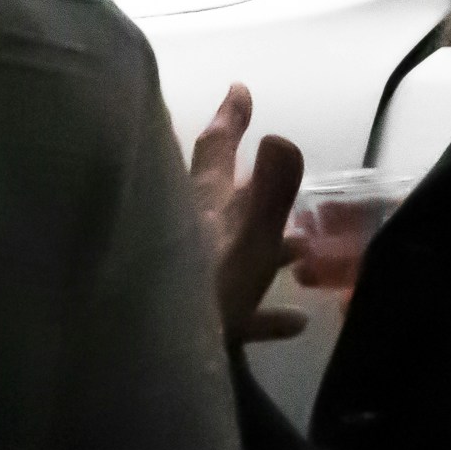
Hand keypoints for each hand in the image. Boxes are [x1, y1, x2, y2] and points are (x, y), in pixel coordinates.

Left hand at [191, 84, 308, 345]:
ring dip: (267, 247)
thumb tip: (282, 136)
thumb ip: (272, 191)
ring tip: (304, 250)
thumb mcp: (248, 240)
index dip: (231, 117)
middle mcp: (188, 230)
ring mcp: (186, 275)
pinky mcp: (187, 319)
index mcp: (203, 204)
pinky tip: (294, 322)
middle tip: (280, 174)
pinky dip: (264, 310)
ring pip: (230, 250)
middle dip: (252, 184)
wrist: (146, 360)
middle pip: (220, 196)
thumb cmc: (206, 290)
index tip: (239, 88)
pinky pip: (235, 307)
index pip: (215, 148)